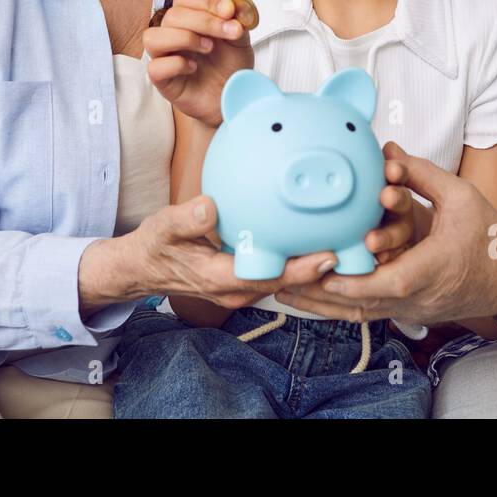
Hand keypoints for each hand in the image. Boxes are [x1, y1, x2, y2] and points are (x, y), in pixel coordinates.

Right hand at [114, 193, 336, 309]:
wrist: (141, 268)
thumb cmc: (154, 245)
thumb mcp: (162, 227)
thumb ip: (185, 219)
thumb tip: (209, 206)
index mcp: (219, 278)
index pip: (269, 277)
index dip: (301, 271)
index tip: (329, 255)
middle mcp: (235, 289)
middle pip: (287, 283)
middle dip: (319, 272)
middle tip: (354, 250)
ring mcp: (239, 288)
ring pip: (283, 281)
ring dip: (311, 269)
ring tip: (346, 244)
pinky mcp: (241, 280)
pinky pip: (274, 272)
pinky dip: (295, 261)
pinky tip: (311, 237)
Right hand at [143, 0, 253, 126]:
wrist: (234, 97)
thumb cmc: (231, 66)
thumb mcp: (240, 38)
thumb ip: (237, 19)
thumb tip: (232, 6)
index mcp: (190, 19)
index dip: (205, 0)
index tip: (229, 11)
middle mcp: (173, 34)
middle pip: (172, 15)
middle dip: (205, 21)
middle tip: (230, 32)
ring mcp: (165, 57)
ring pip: (152, 37)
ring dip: (184, 38)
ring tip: (209, 48)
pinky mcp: (163, 81)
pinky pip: (155, 67)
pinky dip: (177, 64)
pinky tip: (194, 68)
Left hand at [273, 142, 496, 323]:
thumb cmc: (490, 235)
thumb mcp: (460, 196)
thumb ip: (422, 174)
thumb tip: (390, 150)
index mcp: (424, 272)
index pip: (374, 283)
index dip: (339, 279)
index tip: (308, 266)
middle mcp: (412, 300)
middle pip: (354, 305)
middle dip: (314, 296)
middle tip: (277, 282)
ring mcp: (409, 312)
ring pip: (356, 315)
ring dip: (319, 307)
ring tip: (282, 293)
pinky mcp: (408, 314)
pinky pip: (366, 314)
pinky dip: (337, 308)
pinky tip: (311, 300)